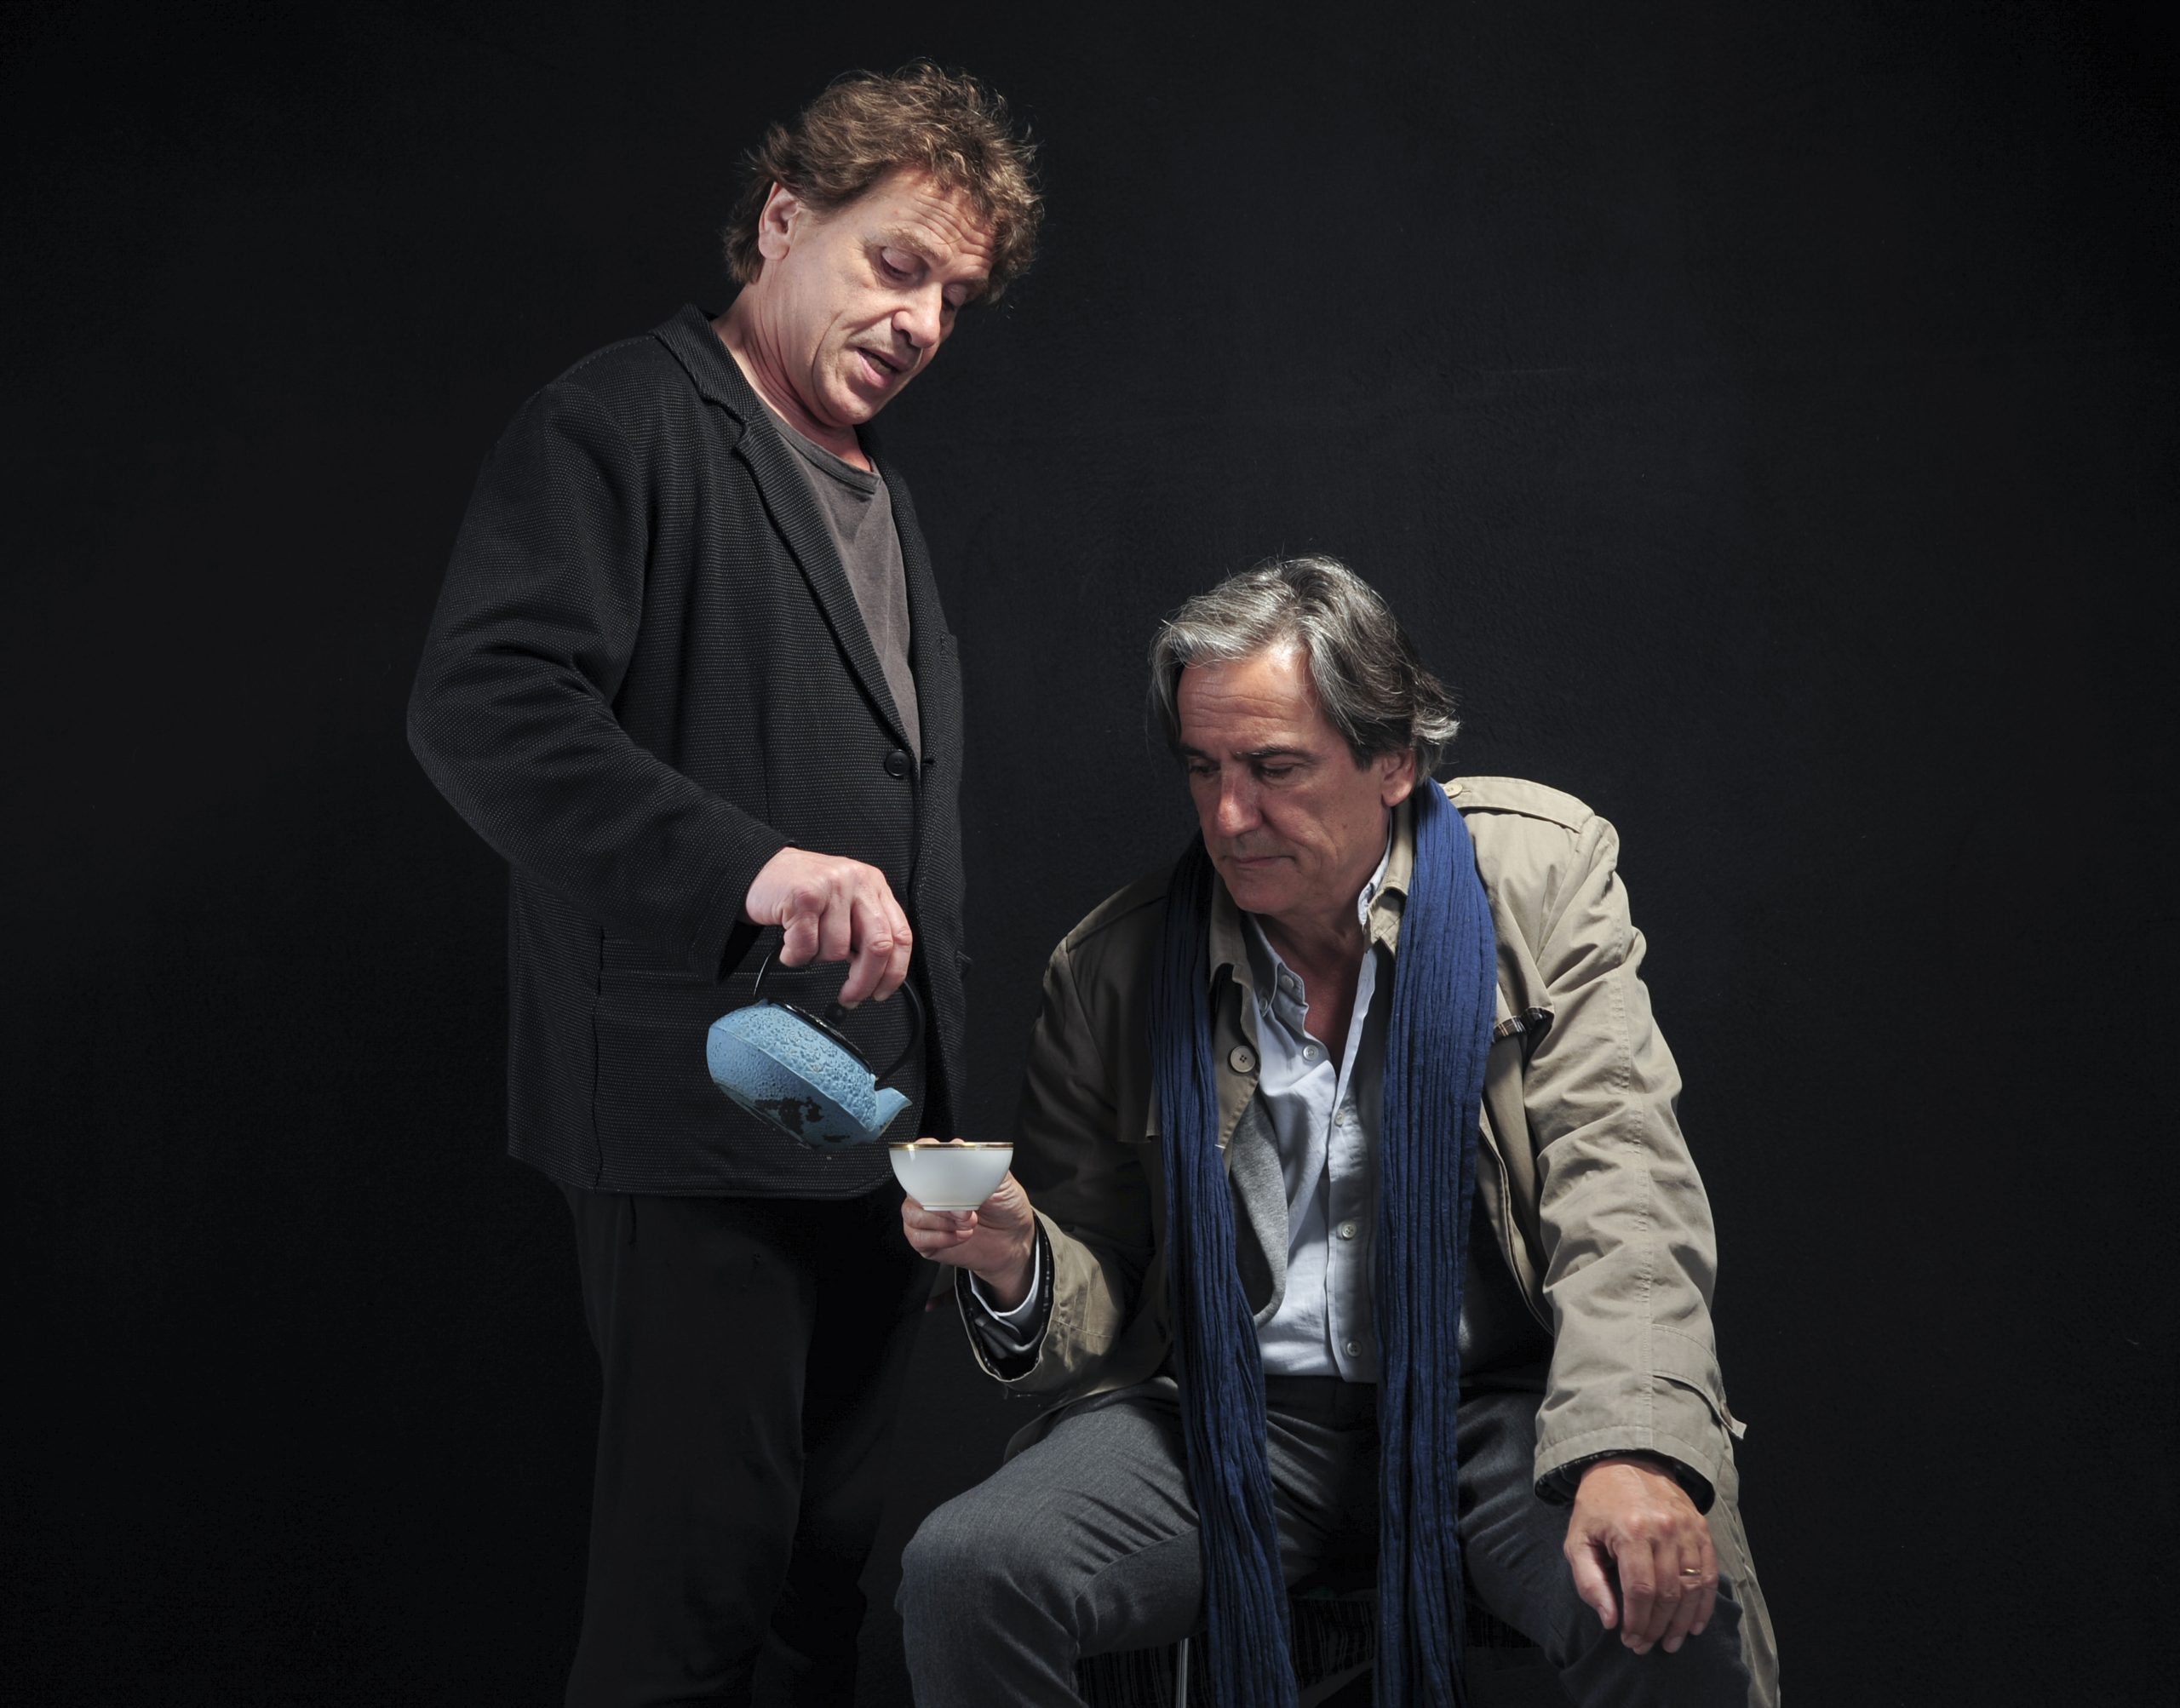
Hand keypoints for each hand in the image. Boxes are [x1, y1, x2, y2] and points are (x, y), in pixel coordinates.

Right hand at [743, 847, 911, 1004]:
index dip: (894, 972)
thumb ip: (864, 928)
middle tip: (850, 996)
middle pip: (879, 946)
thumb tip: (877, 973)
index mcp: (874, 886)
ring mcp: (832, 887)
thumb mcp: (844, 902)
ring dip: (817, 958)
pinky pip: (806, 947)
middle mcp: (858, 882)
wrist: (760, 870)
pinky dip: (794, 955)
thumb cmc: (801, 890)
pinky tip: (789, 943)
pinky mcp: (804, 896)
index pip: (901, 936)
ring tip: (805, 942)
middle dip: (864, 981)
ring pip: (837, 951)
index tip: (881, 992)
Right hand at [901, 1167, 1036, 1307]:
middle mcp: (932, 1192)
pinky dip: (941, 1238)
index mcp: (946, 1172)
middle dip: (941, 1202)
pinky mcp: (926, 1240)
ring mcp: (926, 1216)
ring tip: (968, 1224)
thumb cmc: (1006, 1208)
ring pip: (912, 1214)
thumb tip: (961, 1149)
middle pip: (914, 1189)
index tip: (936, 1168)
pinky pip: (918, 1237)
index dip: (922, 1159)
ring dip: (943, 1221)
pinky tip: (960, 1236)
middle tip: (966, 1210)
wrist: (1014, 1241)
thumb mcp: (1002, 1181)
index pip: (921, 1156)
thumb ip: (981, 1164)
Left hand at [1563, 1456, 1717, 1655]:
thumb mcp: (1578, 1540)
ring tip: (1670, 1642)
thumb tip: (1610, 1621)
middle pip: (1668, 1593)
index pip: (1640, 1590)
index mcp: (1631, 1531)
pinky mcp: (1701, 1528)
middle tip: (1646, 1646)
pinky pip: (1709, 1574)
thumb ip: (1589, 1582)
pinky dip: (1704, 1603)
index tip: (1630, 1641)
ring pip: (1692, 1587)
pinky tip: (1694, 1624)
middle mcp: (1664, 1529)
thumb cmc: (1597, 1506)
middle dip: (1657, 1627)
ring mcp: (1687, 1528)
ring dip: (1683, 1622)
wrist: (1625, 1462)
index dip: (1637, 1622)